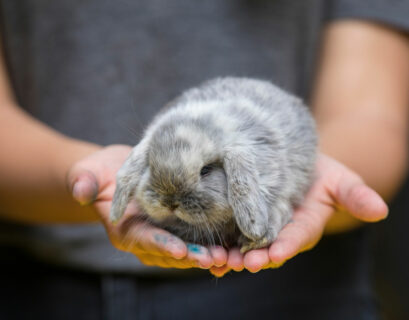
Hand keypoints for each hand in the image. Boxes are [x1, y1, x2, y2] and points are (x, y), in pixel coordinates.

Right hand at [67, 145, 226, 268]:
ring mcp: (164, 236)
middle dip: (191, 257)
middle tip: (214, 258)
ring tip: (229, 256)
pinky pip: (195, 241)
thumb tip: (80, 190)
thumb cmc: (102, 171)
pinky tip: (233, 245)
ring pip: (186, 251)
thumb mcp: (89, 171)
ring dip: (207, 255)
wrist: (118, 173)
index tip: (179, 249)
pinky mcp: (178, 228)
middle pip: (169, 252)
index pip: (142, 240)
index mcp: (125, 230)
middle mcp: (146, 239)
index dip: (160, 244)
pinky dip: (212, 244)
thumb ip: (83, 180)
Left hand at [210, 154, 387, 276]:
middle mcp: (279, 231)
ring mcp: (259, 227)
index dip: (286, 246)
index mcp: (304, 226)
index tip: (275, 254)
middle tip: (240, 263)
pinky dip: (219, 242)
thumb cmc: (322, 174)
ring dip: (232, 255)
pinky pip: (230, 232)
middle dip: (254, 257)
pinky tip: (205, 250)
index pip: (296, 238)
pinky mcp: (241, 218)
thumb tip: (380, 211)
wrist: (298, 164)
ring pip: (245, 245)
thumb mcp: (341, 181)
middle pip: (266, 248)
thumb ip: (356, 197)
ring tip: (218, 261)